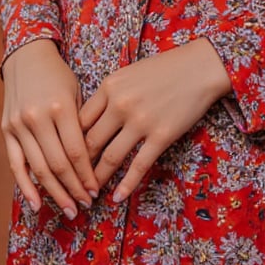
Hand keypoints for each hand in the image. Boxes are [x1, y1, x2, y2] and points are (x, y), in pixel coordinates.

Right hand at [1, 39, 97, 217]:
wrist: (27, 56)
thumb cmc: (59, 75)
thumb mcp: (76, 92)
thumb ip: (81, 124)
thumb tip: (92, 162)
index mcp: (60, 107)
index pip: (76, 152)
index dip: (86, 175)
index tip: (96, 191)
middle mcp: (38, 117)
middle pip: (58, 164)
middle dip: (74, 189)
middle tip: (86, 206)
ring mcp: (19, 125)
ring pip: (38, 168)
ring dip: (55, 193)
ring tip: (69, 209)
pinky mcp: (7, 130)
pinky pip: (16, 164)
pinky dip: (25, 186)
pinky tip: (36, 203)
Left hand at [79, 38, 231, 202]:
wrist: (199, 67)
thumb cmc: (163, 69)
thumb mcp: (127, 74)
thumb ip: (108, 96)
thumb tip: (89, 122)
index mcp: (108, 87)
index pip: (80, 121)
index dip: (70, 143)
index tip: (66, 158)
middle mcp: (120, 105)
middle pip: (90, 142)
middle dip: (79, 167)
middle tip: (72, 183)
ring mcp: (141, 121)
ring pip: (111, 158)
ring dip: (98, 179)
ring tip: (90, 194)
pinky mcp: (162, 135)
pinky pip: (139, 165)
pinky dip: (126, 185)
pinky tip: (118, 198)